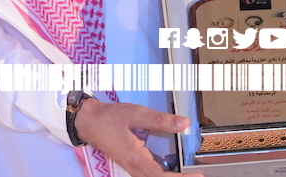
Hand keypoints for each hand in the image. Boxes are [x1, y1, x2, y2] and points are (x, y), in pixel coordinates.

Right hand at [75, 100, 201, 175]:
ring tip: (186, 174)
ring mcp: (131, 167)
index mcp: (136, 158)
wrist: (89, 122)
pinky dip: (161, 174)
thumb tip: (183, 124)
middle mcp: (133, 166)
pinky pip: (147, 174)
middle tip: (196, 176)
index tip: (196, 176)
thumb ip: (161, 120)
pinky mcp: (131, 163)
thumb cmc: (110, 118)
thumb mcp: (138, 114)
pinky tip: (171, 168)